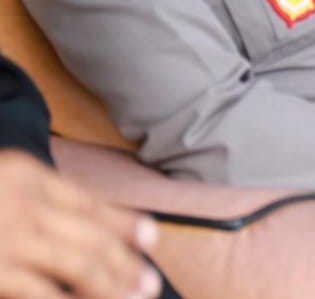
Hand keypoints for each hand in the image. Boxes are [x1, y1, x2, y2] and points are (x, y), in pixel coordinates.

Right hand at [0, 150, 161, 298]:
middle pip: (91, 235)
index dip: (125, 223)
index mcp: (27, 175)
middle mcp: (25, 202)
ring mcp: (9, 237)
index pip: (88, 202)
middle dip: (127, 263)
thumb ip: (32, 198)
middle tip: (152, 283)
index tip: (152, 238)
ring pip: (78, 265)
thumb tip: (79, 224)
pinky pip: (40, 291)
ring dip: (112, 286)